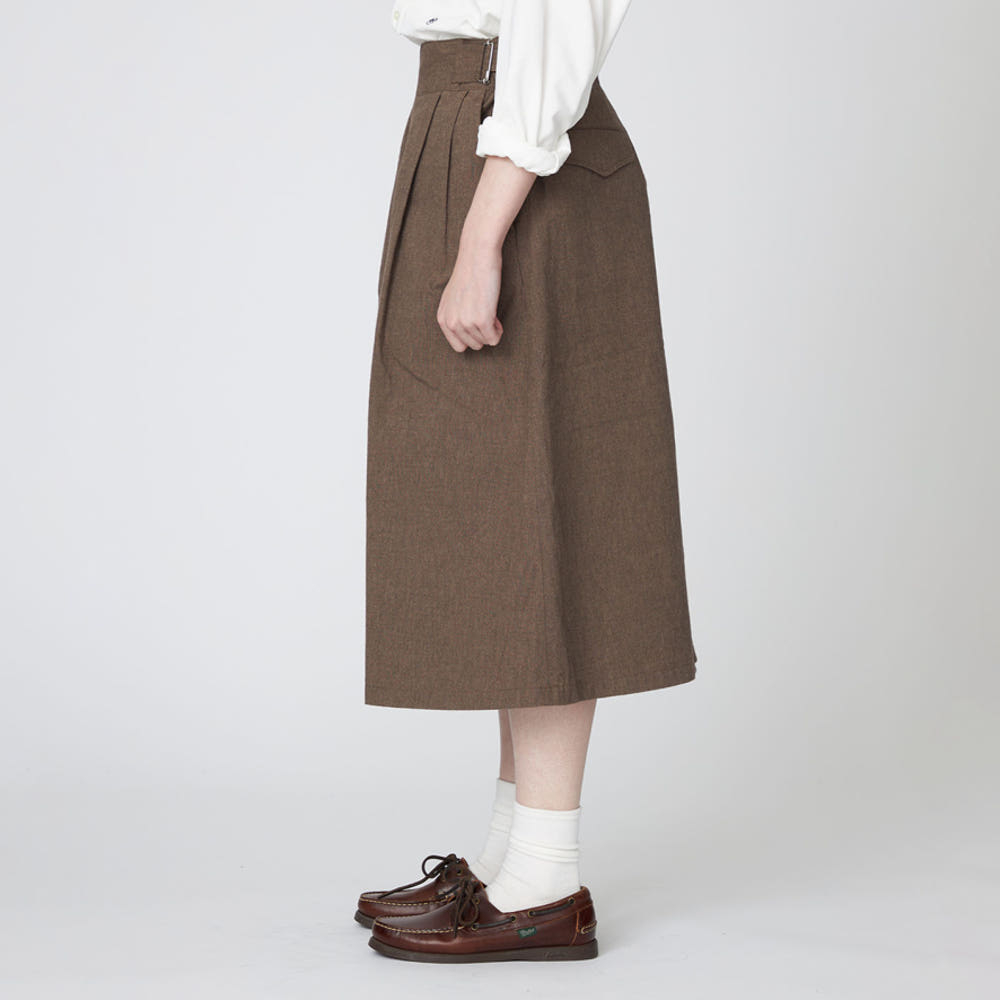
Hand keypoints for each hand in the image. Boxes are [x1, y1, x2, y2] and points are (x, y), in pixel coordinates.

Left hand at [434, 154, 537, 352]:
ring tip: (489, 309)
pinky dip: (498, 330)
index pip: (459, 347)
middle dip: (482, 333)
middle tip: (485, 312)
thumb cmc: (469, 274)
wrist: (477, 255)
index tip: (476, 322)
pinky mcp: (481, 320)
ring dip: (491, 330)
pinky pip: (494, 339)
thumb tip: (467, 338)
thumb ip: (455, 317)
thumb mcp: (453, 298)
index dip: (471, 337)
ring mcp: (465, 323)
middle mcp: (451, 323)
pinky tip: (495, 314)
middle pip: (473, 346)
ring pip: (485, 342)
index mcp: (443, 319)